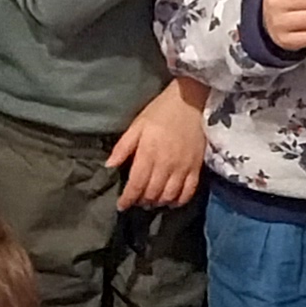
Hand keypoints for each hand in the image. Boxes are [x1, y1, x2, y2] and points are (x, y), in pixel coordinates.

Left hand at [105, 80, 208, 208]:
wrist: (192, 101)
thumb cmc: (161, 111)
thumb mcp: (137, 125)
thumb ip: (123, 147)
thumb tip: (109, 167)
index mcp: (148, 153)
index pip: (136, 184)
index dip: (127, 199)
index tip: (121, 205)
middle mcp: (166, 164)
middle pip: (152, 193)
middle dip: (141, 201)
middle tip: (136, 200)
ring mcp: (183, 168)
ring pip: (168, 196)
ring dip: (158, 202)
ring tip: (151, 200)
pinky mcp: (196, 168)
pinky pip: (188, 192)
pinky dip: (178, 201)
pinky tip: (171, 201)